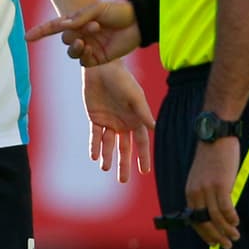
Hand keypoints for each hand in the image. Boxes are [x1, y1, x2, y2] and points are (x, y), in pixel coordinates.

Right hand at [24, 0, 139, 65]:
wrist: (138, 22)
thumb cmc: (117, 11)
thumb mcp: (97, 9)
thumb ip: (79, 18)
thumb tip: (62, 25)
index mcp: (77, 21)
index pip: (54, 27)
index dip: (40, 31)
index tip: (27, 37)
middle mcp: (81, 34)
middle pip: (64, 40)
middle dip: (73, 34)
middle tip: (93, 26)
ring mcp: (89, 47)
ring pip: (72, 53)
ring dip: (76, 47)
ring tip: (87, 41)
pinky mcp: (99, 59)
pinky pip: (84, 62)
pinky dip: (85, 56)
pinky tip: (93, 49)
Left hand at [82, 62, 154, 181]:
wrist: (101, 68)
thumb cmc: (122, 80)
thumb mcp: (134, 96)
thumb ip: (142, 112)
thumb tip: (154, 128)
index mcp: (136, 119)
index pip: (141, 143)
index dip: (143, 157)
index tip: (144, 171)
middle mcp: (123, 123)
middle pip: (124, 148)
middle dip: (124, 164)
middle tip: (122, 180)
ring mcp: (108, 121)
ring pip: (108, 144)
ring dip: (107, 156)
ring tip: (105, 168)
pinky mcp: (95, 117)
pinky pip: (95, 135)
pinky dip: (94, 146)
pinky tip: (94, 156)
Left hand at [185, 138, 240, 248]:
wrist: (215, 136)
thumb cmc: (211, 157)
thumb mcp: (202, 177)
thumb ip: (205, 193)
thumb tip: (214, 213)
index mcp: (190, 191)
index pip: (194, 219)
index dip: (204, 234)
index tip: (213, 243)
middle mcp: (196, 192)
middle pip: (204, 222)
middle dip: (215, 236)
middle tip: (227, 245)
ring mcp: (207, 188)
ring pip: (216, 217)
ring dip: (227, 230)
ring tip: (235, 236)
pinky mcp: (220, 184)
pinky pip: (226, 207)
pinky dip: (231, 218)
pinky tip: (236, 222)